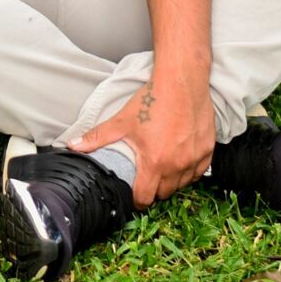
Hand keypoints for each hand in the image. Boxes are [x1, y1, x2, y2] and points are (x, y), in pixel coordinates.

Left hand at [70, 79, 214, 209]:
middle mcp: (177, 165)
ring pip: (183, 184)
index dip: (137, 200)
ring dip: (172, 181)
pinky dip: (189, 170)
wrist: (182, 82)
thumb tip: (72, 146)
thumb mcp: (122, 121)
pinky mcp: (208, 150)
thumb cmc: (153, 100)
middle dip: (154, 190)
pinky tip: (180, 160)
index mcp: (155, 162)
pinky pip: (199, 171)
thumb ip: (97, 137)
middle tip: (146, 179)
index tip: (134, 196)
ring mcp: (195, 159)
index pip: (146, 197)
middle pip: (165, 193)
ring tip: (162, 169)